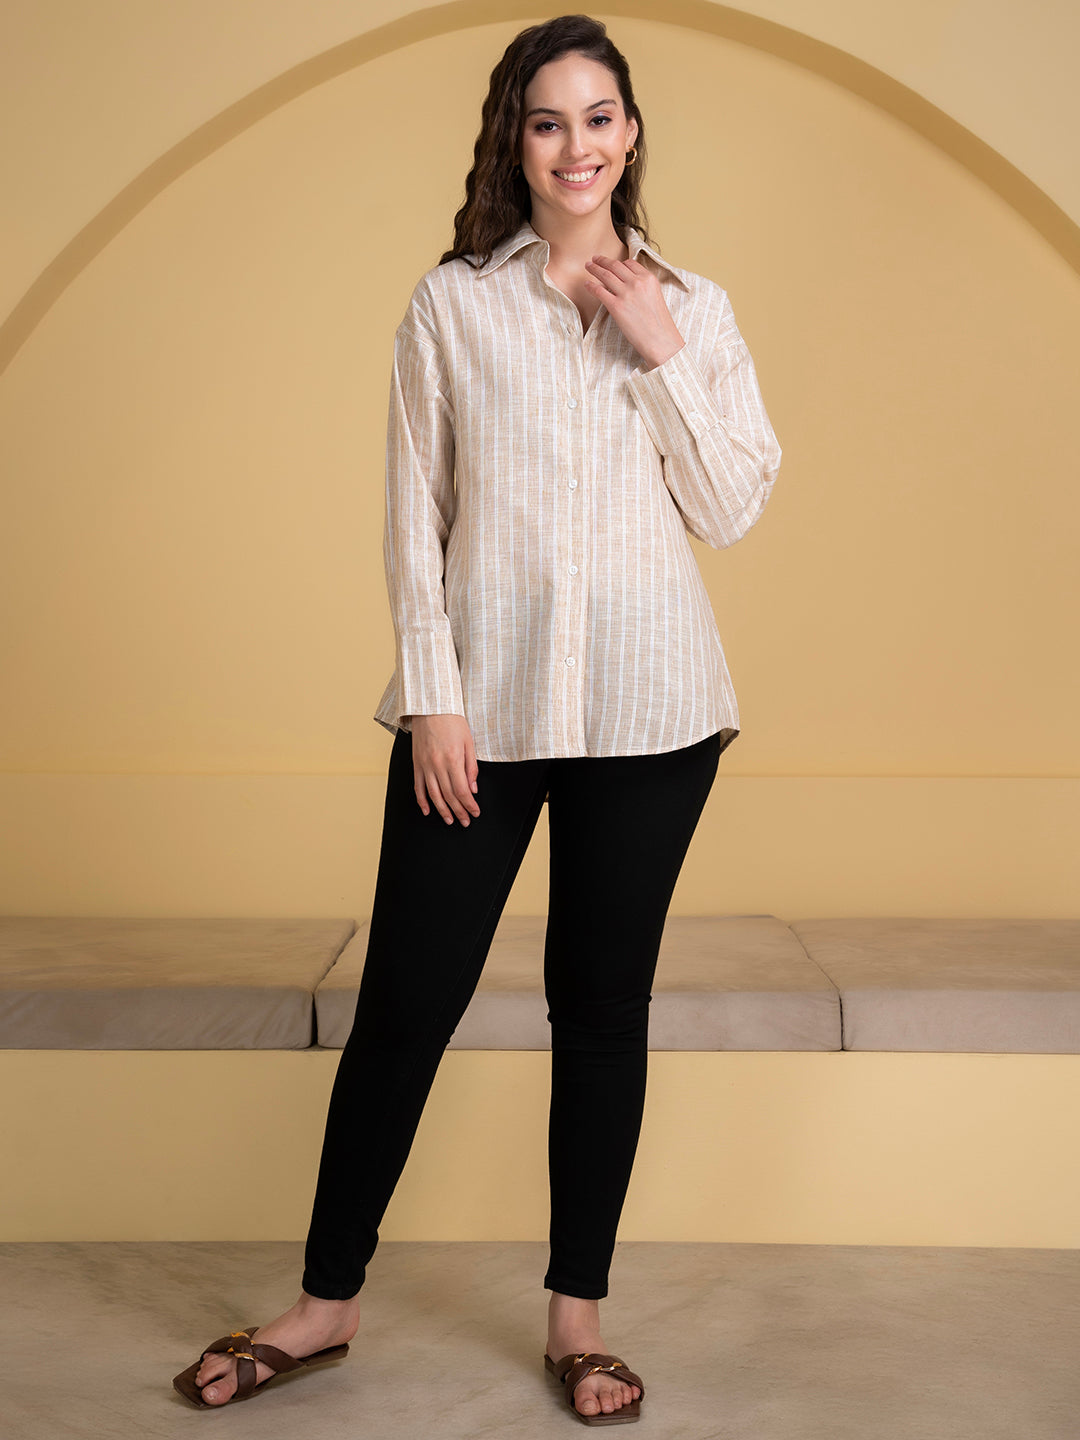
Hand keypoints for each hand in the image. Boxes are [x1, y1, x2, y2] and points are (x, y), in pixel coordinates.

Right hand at [406, 714, 479, 825]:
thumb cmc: (452, 721)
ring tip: (450, 820)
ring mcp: (425, 765)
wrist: (431, 707)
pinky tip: (427, 810)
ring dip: (442, 810)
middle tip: (465, 821)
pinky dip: (422, 801)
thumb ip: (471, 767)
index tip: (475, 812)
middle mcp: (437, 765)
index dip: (469, 805)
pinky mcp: (416, 763)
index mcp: (453, 759)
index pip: (462, 790)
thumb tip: (473, 788)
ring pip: (433, 795)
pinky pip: (418, 786)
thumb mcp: (469, 742)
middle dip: (459, 811)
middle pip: (449, 796)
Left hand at [583, 253, 685, 369]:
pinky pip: (599, 291)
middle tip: (594, 258)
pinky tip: (587, 284)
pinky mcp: (616, 306)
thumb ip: (643, 287)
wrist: (660, 340)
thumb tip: (629, 284)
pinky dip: (591, 286)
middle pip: (615, 266)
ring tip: (588, 266)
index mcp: (648, 278)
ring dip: (594, 269)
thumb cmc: (659, 323)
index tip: (611, 263)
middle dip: (603, 260)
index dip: (618, 262)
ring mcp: (626, 294)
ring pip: (605, 275)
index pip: (630, 263)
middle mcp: (637, 282)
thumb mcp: (656, 296)